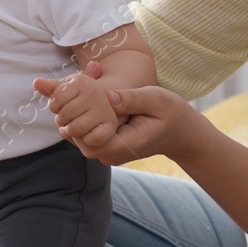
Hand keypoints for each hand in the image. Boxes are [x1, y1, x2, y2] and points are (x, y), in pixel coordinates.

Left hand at [33, 64, 119, 150]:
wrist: (108, 104)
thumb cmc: (81, 97)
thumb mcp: (67, 89)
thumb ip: (51, 87)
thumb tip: (36, 83)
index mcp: (81, 81)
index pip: (55, 101)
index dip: (54, 107)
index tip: (61, 106)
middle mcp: (94, 92)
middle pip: (64, 115)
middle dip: (61, 120)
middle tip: (67, 118)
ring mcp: (103, 109)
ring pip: (75, 128)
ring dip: (70, 131)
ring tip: (73, 126)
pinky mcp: (110, 124)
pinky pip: (93, 138)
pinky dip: (85, 140)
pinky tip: (85, 136)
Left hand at [34, 62, 197, 165]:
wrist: (181, 132)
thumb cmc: (171, 113)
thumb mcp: (156, 99)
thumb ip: (132, 99)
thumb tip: (108, 96)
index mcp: (124, 144)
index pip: (88, 139)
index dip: (76, 120)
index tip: (73, 98)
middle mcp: (113, 154)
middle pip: (80, 140)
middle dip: (71, 117)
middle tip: (65, 92)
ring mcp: (110, 153)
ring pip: (81, 139)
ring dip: (75, 118)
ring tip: (71, 94)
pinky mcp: (108, 148)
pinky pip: (88, 137)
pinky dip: (83, 121)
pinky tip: (82, 102)